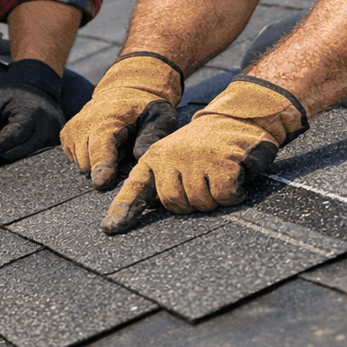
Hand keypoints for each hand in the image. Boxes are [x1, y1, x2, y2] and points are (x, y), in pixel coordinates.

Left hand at [0, 59, 64, 159]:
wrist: (37, 93)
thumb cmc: (10, 99)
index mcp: (32, 112)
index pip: (14, 136)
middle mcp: (48, 126)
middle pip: (20, 152)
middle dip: (1, 153)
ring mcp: (53, 137)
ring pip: (27, 159)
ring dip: (10, 155)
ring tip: (3, 144)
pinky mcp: (54, 146)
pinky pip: (34, 159)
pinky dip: (21, 155)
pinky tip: (16, 145)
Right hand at [60, 53, 182, 189]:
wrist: (123, 92)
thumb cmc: (144, 109)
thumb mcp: (159, 118)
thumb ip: (152, 136)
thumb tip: (139, 157)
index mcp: (107, 120)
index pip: (100, 149)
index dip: (102, 168)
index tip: (103, 182)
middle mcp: (84, 124)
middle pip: (89, 165)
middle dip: (107, 167)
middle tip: (124, 150)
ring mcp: (72, 130)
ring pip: (82, 166)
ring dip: (99, 163)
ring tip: (115, 146)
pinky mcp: (66, 136)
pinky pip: (76, 161)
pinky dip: (90, 158)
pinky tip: (103, 145)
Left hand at [100, 76, 307, 234]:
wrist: (237, 118)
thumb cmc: (205, 148)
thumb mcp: (176, 160)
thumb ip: (161, 182)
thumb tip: (149, 210)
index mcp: (155, 157)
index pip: (136, 187)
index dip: (123, 209)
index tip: (109, 228)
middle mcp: (171, 155)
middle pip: (175, 204)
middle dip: (192, 202)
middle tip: (204, 183)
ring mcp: (196, 157)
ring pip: (201, 203)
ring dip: (215, 198)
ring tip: (219, 176)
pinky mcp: (221, 161)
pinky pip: (224, 196)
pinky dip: (233, 194)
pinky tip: (234, 177)